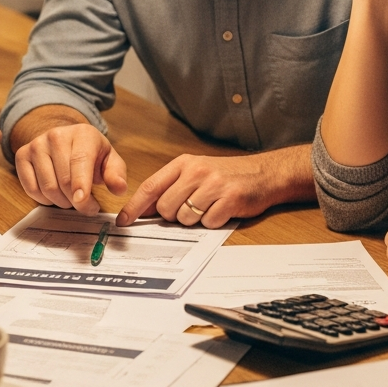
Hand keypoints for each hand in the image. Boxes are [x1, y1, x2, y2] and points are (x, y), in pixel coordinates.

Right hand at [15, 123, 126, 214]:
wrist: (65, 139)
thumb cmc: (90, 153)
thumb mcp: (109, 160)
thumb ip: (116, 174)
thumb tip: (119, 188)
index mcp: (82, 133)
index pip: (79, 161)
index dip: (81, 184)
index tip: (82, 202)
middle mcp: (56, 135)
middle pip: (63, 179)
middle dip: (77, 201)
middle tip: (87, 207)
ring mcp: (36, 144)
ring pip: (47, 187)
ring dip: (62, 202)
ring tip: (72, 198)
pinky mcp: (22, 155)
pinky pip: (31, 188)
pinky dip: (44, 199)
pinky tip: (56, 194)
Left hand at [116, 152, 292, 227]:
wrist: (263, 173)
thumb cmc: (226, 174)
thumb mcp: (195, 172)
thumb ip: (170, 187)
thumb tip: (142, 210)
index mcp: (184, 164)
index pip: (151, 187)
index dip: (134, 206)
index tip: (123, 221)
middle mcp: (196, 172)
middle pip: (165, 207)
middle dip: (173, 215)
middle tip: (190, 208)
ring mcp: (213, 185)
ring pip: (185, 218)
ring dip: (194, 220)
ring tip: (208, 207)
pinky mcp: (229, 200)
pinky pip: (208, 223)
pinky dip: (213, 222)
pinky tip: (221, 210)